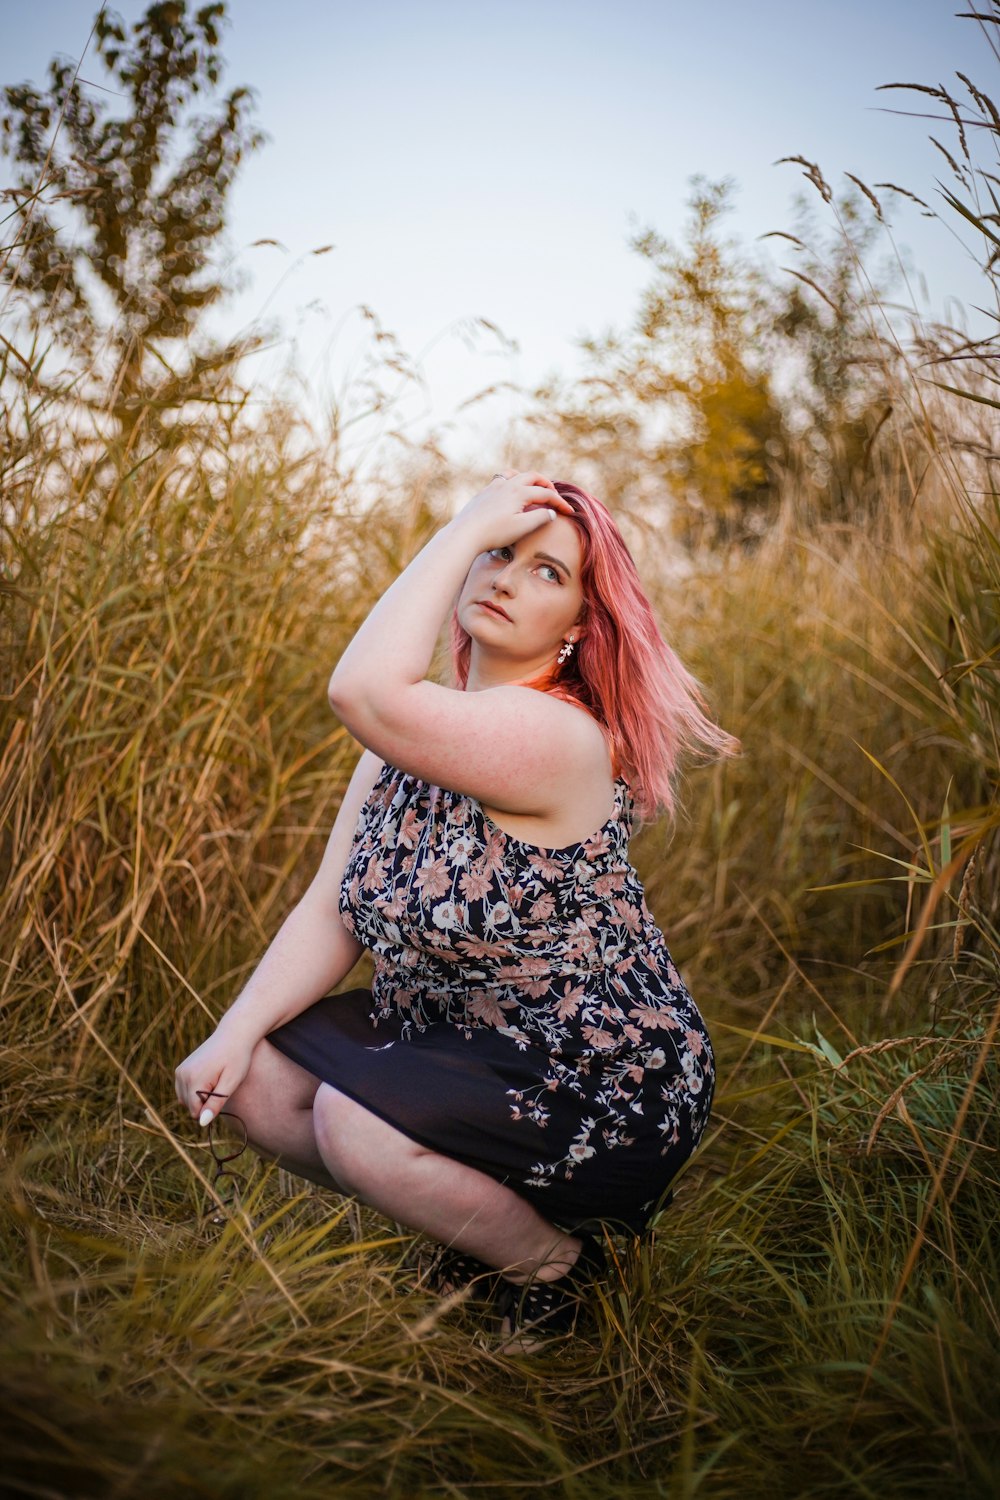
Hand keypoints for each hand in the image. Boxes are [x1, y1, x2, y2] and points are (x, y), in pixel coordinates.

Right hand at [174, 1025, 255, 1126]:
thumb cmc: (237, 1058)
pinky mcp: (181, 1069)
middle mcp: (182, 1075)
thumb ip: (215, 1103)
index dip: (211, 1109)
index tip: (224, 1094)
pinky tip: (210, 1078)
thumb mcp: (231, 1082)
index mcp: (193, 1079)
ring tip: (216, 1080)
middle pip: (189, 1107)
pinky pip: (184, 1090)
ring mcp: (180, 1071)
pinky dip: (195, 1090)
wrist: (234, 1034)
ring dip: (199, 1097)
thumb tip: (202, 1123)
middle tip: (221, 1085)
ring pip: (185, 1099)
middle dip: (205, 1103)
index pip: (196, 1112)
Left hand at [452, 469, 574, 552]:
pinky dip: (512, 482)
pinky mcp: (484, 493)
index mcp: (519, 492)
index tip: (569, 512)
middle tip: (554, 494)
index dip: (559, 502)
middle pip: (533, 477)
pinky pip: (501, 480)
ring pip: (515, 474)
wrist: (465, 534)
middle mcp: (507, 485)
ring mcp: (494, 487)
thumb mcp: (522, 528)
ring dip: (527, 479)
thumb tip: (551, 512)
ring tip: (533, 487)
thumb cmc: (494, 533)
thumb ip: (540, 518)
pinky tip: (509, 492)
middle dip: (546, 484)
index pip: (545, 494)